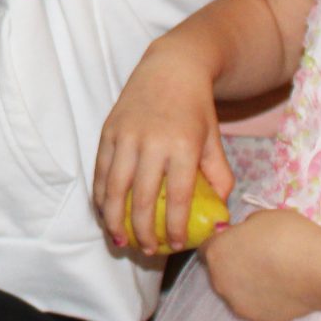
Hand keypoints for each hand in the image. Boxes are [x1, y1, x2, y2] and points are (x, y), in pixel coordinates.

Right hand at [91, 39, 232, 255]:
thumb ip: (219, 178)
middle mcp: (152, 141)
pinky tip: (105, 214)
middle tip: (147, 251)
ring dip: (115, 219)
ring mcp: (126, 136)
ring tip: (120, 240)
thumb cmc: (196, 111)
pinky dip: (101, 196)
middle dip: (143, 231)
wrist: (171, 69)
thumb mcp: (213, 142)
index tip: (177, 245)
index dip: (175, 226)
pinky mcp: (108, 131)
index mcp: (183, 146)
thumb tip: (219, 218)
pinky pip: (100, 171)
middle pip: (142, 198)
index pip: (177, 197)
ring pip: (114, 187)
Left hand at [198, 208, 320, 320]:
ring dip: (248, 286)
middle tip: (258, 259)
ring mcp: (239, 305)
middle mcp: (220, 282)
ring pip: (237, 293)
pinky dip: (267, 301)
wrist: (318, 268)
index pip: (206, 249)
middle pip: (220, 273)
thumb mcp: (260, 218)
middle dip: (233, 266)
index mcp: (215, 254)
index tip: (236, 243)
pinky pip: (258, 307)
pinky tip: (285, 291)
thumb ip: (244, 230)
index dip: (221, 245)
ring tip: (274, 277)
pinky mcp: (260, 320)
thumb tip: (244, 238)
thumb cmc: (288, 235)